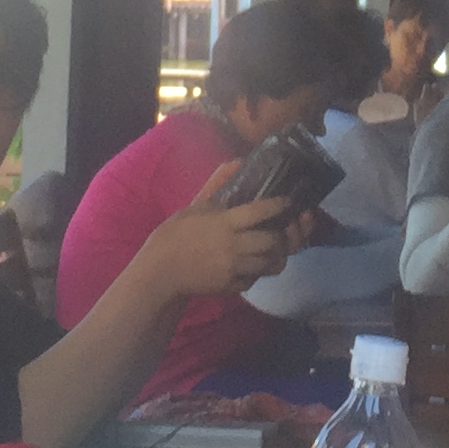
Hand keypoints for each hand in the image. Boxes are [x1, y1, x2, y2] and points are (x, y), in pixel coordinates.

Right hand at [136, 162, 296, 297]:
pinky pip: (255, 279)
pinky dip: (259, 271)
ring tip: (274, 247)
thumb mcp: (195, 206)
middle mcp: (234, 246)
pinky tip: (256, 263)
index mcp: (225, 222)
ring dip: (276, 255)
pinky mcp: (231, 286)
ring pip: (270, 263)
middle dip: (282, 235)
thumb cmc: (175, 234)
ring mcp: (234, 268)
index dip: (279, 205)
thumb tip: (237, 162)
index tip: (288, 202)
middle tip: (282, 229)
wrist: (161, 271)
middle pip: (272, 241)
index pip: (261, 211)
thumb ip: (218, 184)